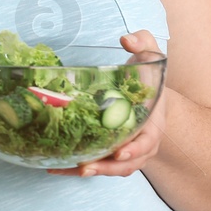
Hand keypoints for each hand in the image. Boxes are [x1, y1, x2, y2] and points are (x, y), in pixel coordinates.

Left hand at [47, 30, 166, 178]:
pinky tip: (57, 167)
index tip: (120, 152)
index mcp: (153, 123)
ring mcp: (129, 151)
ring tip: (69, 169)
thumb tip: (126, 39)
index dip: (135, 148)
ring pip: (112, 169)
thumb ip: (142, 43)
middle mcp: (143, 143)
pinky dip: (79, 169)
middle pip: (127, 163)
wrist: (150, 96)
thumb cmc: (149, 76)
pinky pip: (99, 165)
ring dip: (92, 171)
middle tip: (86, 167)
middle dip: (107, 167)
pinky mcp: (112, 153)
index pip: (147, 141)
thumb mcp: (150, 56)